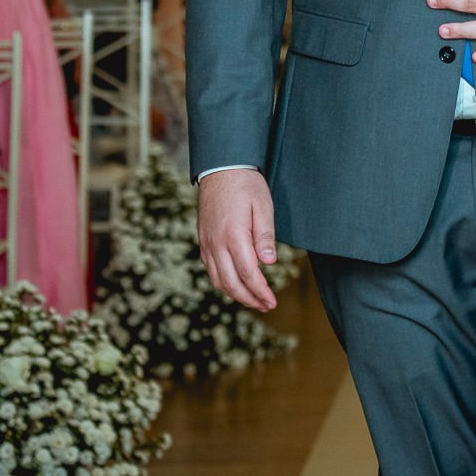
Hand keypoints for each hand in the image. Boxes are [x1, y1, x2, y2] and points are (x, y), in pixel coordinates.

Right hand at [197, 169, 278, 311]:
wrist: (220, 168)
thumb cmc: (246, 185)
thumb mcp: (263, 206)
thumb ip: (265, 236)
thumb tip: (269, 264)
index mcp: (233, 235)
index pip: (248, 273)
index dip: (260, 291)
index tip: (272, 302)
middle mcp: (216, 244)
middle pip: (232, 283)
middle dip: (249, 299)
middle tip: (266, 306)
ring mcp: (207, 244)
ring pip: (218, 280)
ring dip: (236, 295)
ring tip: (253, 301)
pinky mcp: (203, 242)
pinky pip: (211, 270)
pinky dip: (223, 283)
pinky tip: (236, 285)